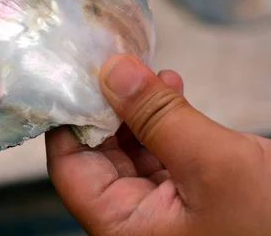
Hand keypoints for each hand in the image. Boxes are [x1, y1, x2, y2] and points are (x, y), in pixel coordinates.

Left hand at [46, 54, 270, 234]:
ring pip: (129, 146)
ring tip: (145, 71)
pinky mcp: (186, 192)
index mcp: (123, 228)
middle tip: (112, 63)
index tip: (74, 75)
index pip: (70, 168)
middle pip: (97, 153)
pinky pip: (160, 149)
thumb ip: (158, 116)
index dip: (68, 118)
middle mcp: (134, 219)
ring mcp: (160, 206)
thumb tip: (112, 70)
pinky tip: (169, 87)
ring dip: (135, 106)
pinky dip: (162, 117)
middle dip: (106, 105)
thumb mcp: (213, 164)